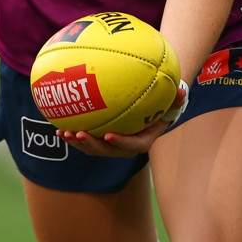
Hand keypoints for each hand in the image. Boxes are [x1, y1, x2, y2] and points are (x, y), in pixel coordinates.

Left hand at [56, 84, 187, 157]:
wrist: (152, 111)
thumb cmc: (162, 104)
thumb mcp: (172, 100)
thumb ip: (176, 97)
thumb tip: (183, 91)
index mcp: (144, 139)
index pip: (132, 145)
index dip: (119, 142)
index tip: (108, 134)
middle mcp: (126, 146)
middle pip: (108, 150)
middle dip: (92, 145)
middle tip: (79, 134)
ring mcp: (112, 145)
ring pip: (94, 149)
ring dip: (79, 144)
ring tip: (65, 134)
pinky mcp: (101, 140)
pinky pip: (87, 141)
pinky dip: (73, 137)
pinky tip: (59, 129)